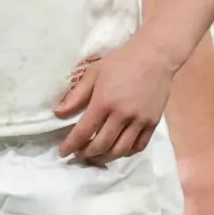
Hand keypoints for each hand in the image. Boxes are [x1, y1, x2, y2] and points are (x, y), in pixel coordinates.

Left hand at [54, 38, 171, 164]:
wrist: (155, 56)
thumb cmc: (121, 62)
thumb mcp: (93, 73)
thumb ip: (76, 95)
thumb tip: (58, 113)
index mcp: (104, 102)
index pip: (84, 131)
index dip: (71, 145)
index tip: (63, 153)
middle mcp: (122, 115)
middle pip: (102, 145)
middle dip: (87, 154)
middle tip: (80, 155)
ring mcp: (139, 121)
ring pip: (120, 150)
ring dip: (105, 158)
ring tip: (97, 157)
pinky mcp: (152, 123)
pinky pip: (139, 146)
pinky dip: (126, 153)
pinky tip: (118, 150)